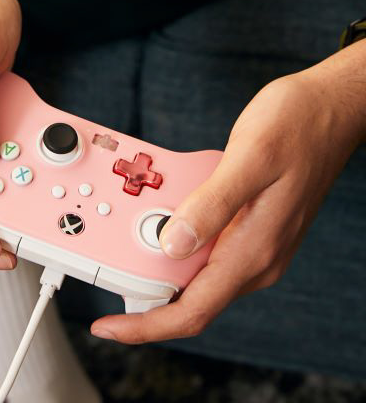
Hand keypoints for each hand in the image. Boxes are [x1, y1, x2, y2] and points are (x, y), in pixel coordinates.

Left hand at [91, 44, 365, 342]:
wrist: (329, 110)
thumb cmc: (297, 127)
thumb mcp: (251, 158)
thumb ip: (213, 205)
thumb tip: (173, 245)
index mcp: (253, 250)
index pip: (193, 310)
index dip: (147, 326)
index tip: (110, 327)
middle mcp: (254, 256)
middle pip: (189, 296)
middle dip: (145, 291)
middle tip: (108, 266)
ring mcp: (253, 244)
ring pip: (195, 272)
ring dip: (158, 261)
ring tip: (128, 235)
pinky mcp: (249, 227)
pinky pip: (205, 248)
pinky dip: (176, 239)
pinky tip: (162, 214)